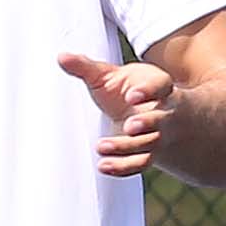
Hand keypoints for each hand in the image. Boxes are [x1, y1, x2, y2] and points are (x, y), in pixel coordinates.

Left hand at [63, 51, 176, 177]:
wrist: (145, 110)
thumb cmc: (127, 89)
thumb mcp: (109, 75)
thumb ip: (86, 67)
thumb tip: (61, 57)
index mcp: (158, 86)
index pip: (160, 86)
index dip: (148, 91)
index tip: (132, 96)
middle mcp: (164, 112)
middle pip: (160, 120)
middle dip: (146, 123)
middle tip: (129, 126)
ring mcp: (158, 135)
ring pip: (149, 145)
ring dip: (126, 147)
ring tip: (102, 146)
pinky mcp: (149, 153)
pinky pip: (140, 163)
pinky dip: (122, 167)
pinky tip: (103, 165)